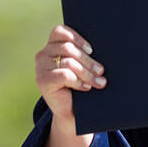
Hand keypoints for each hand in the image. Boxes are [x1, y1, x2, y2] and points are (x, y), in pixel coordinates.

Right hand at [36, 24, 104, 146]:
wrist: (72, 115)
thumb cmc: (81, 87)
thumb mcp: (84, 67)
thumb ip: (86, 54)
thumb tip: (107, 43)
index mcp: (52, 46)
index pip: (60, 31)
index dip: (77, 37)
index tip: (92, 49)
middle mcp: (43, 54)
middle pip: (68, 48)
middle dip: (88, 60)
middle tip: (101, 71)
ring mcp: (40, 68)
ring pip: (68, 62)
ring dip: (87, 73)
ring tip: (99, 82)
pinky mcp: (42, 81)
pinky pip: (64, 75)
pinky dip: (78, 81)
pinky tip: (85, 87)